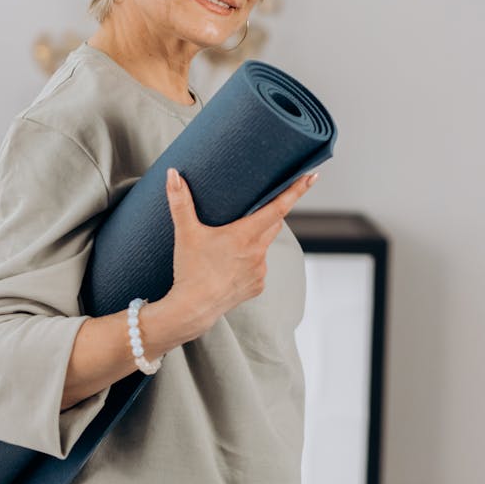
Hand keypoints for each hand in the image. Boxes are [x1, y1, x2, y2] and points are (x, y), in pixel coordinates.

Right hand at [162, 168, 318, 338]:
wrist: (192, 309)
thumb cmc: (190, 269)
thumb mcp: (185, 232)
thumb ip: (180, 201)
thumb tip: (173, 174)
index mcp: (246, 235)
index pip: (278, 207)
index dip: (295, 190)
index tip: (311, 176)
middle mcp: (259, 252)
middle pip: (273, 223)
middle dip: (269, 212)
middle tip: (258, 205)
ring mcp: (260, 271)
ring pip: (264, 246)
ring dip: (255, 239)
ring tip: (232, 241)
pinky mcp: (258, 286)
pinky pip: (259, 267)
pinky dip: (250, 261)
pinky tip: (232, 264)